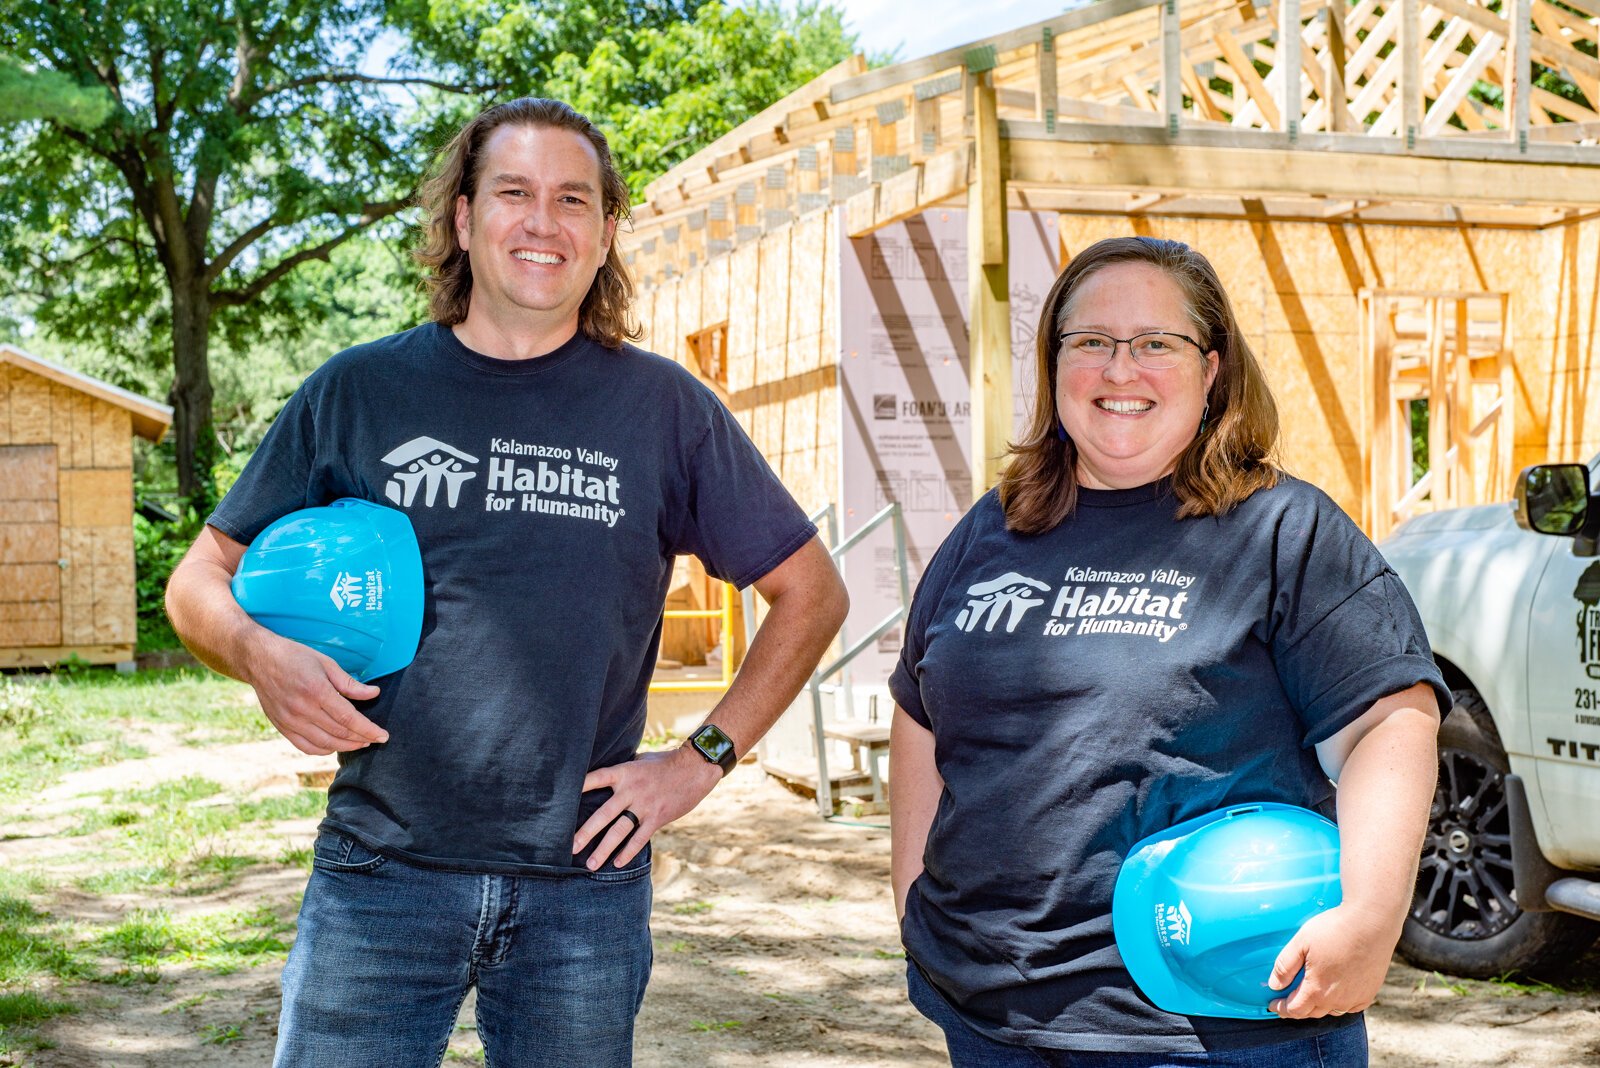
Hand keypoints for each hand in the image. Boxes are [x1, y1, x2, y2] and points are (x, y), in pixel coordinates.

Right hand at [244, 634, 387, 754]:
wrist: (259, 660)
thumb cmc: (295, 657)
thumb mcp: (326, 663)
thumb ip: (350, 683)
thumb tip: (374, 694)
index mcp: (317, 691)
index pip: (349, 718)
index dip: (368, 729)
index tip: (383, 736)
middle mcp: (303, 709)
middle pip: (339, 733)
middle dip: (362, 739)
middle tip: (375, 740)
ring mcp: (290, 721)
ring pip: (324, 744)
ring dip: (346, 747)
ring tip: (360, 743)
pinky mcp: (282, 726)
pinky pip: (306, 746)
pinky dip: (323, 750)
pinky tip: (335, 746)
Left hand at [572, 745, 722, 869]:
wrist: (695, 769)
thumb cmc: (666, 762)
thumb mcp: (641, 760)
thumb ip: (624, 771)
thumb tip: (607, 777)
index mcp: (624, 772)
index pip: (596, 779)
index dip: (579, 787)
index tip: (561, 801)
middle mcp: (631, 790)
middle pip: (603, 814)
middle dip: (586, 832)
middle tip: (570, 847)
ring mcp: (644, 805)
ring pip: (619, 831)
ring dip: (604, 849)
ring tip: (591, 864)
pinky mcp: (657, 818)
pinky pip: (640, 838)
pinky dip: (628, 852)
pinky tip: (618, 863)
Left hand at [1267, 903, 1398, 1018]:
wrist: (1372, 923)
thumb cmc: (1335, 929)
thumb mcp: (1301, 942)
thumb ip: (1285, 966)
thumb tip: (1275, 985)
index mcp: (1318, 989)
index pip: (1295, 1010)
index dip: (1282, 1009)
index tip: (1273, 1005)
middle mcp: (1338, 999)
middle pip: (1313, 1012)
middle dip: (1298, 1009)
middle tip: (1287, 1002)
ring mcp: (1356, 997)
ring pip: (1332, 1011)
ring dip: (1318, 1007)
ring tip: (1309, 997)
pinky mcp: (1370, 992)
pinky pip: (1351, 1007)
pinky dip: (1339, 1004)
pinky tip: (1335, 994)